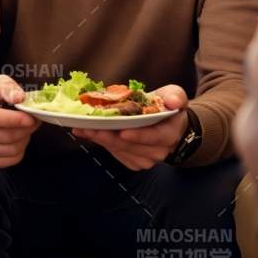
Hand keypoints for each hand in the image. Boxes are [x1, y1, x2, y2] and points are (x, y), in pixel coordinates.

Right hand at [0, 75, 37, 169]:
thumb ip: (8, 87)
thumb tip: (19, 98)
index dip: (14, 120)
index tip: (31, 118)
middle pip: (5, 136)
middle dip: (25, 129)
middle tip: (34, 121)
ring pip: (10, 150)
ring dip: (24, 139)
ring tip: (24, 128)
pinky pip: (10, 161)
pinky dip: (20, 151)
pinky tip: (18, 139)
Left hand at [72, 86, 188, 170]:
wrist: (169, 127)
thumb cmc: (168, 108)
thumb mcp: (175, 96)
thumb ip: (175, 96)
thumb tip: (173, 101)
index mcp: (169, 134)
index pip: (155, 137)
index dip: (139, 136)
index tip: (122, 132)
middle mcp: (158, 151)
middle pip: (130, 146)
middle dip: (108, 136)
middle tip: (89, 126)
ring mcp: (145, 159)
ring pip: (119, 150)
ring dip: (100, 139)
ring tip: (82, 128)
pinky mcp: (133, 162)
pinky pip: (115, 153)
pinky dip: (101, 143)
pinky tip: (88, 133)